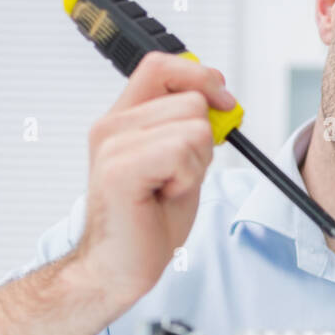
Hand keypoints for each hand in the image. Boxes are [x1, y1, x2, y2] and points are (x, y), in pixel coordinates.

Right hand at [74, 51, 236, 304]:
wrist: (119, 268)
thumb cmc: (148, 222)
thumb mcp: (180, 164)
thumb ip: (191, 128)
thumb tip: (219, 98)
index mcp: (122, 119)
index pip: (161, 65)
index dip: (200, 77)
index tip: (223, 102)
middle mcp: (111, 126)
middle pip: (191, 101)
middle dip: (203, 143)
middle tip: (177, 178)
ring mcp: (111, 145)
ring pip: (193, 127)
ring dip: (195, 166)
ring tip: (167, 190)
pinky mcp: (119, 169)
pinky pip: (181, 151)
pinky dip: (187, 178)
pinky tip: (164, 197)